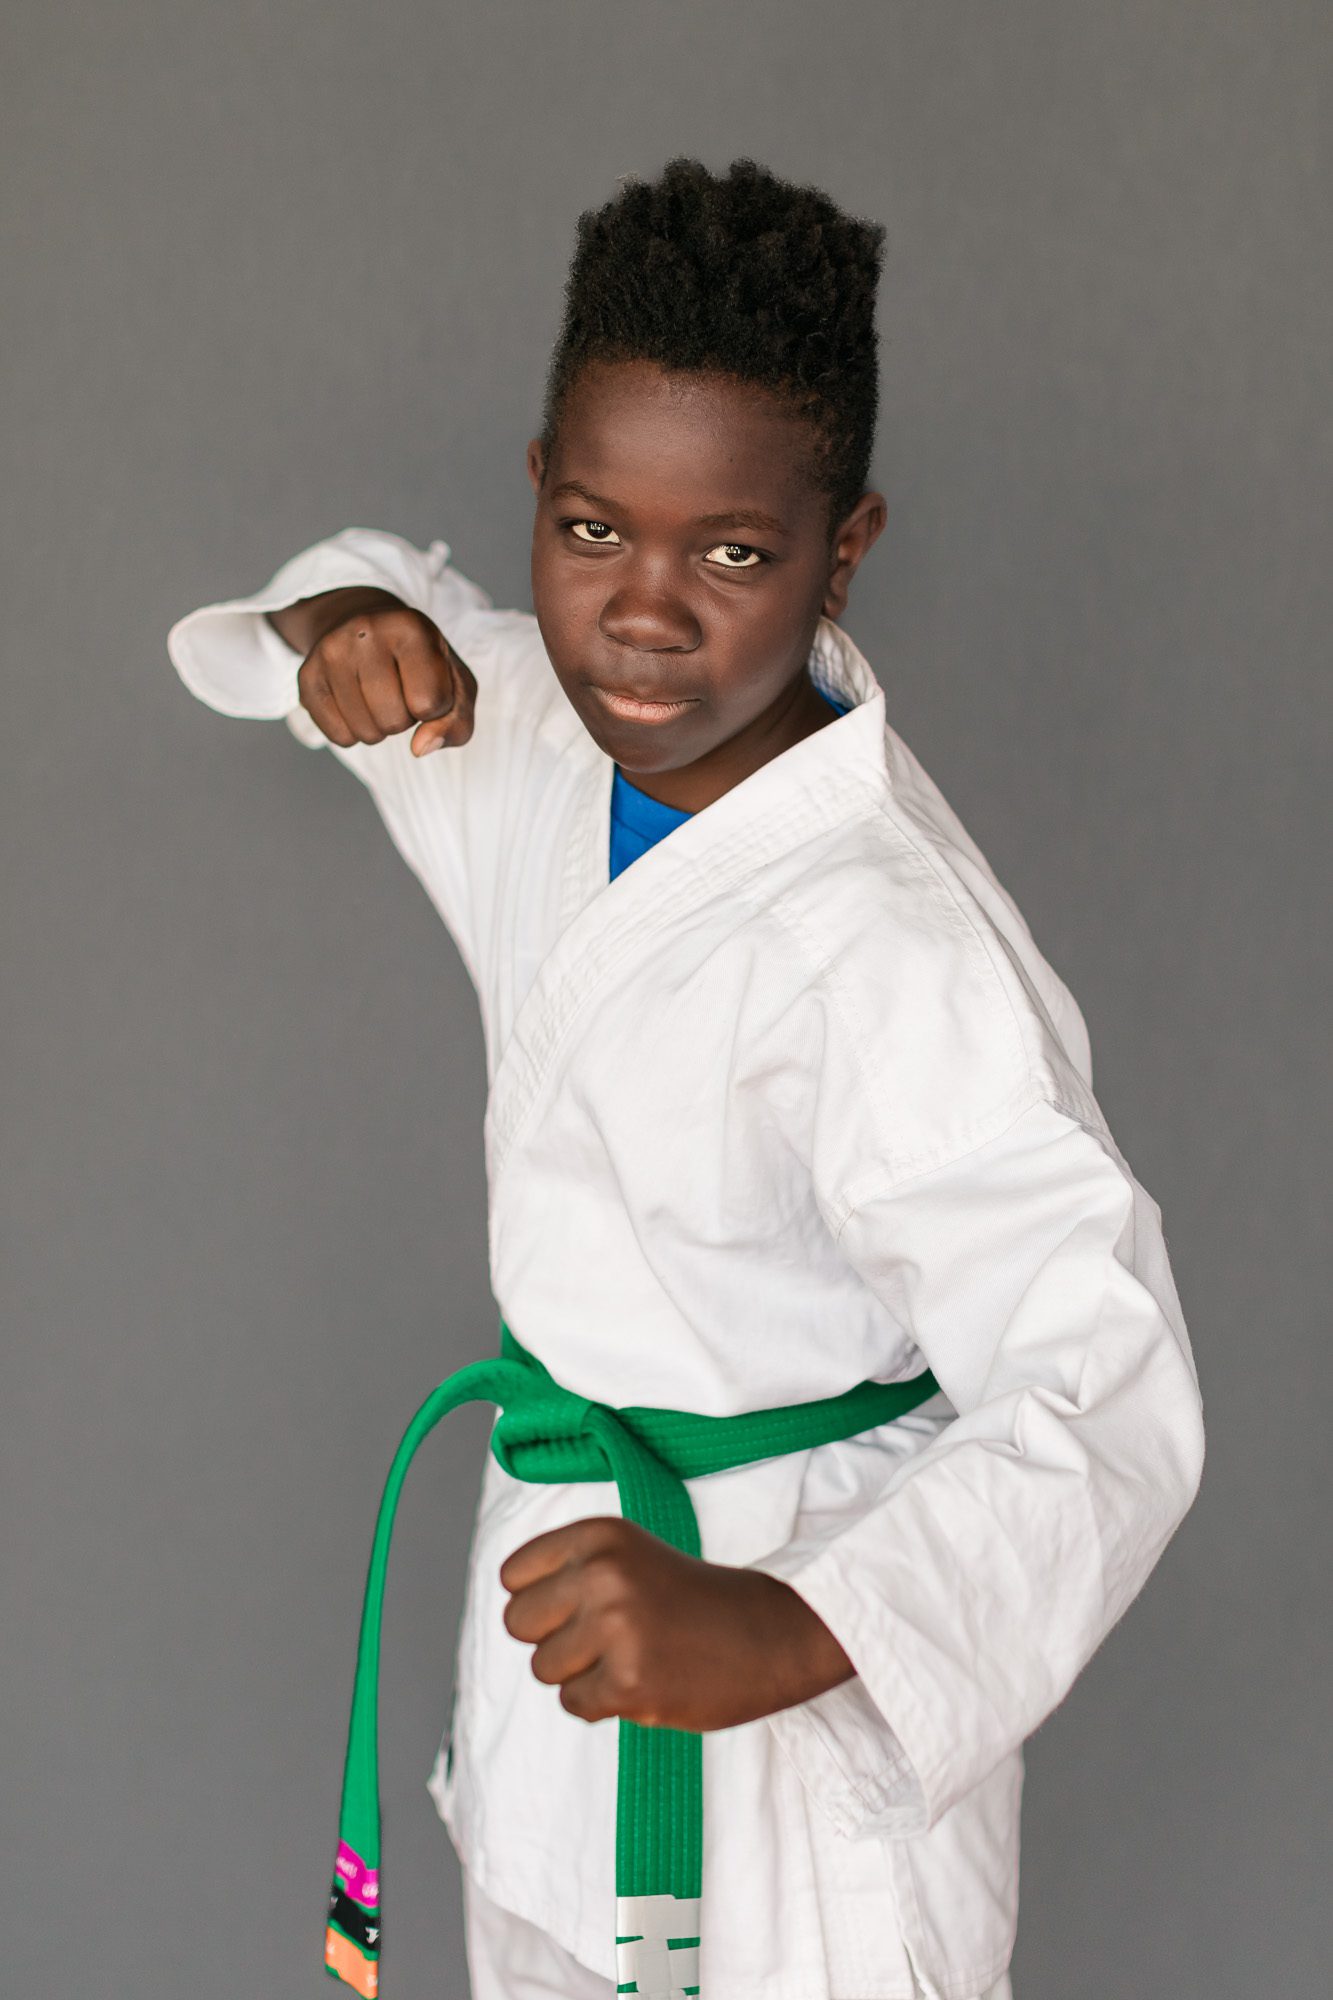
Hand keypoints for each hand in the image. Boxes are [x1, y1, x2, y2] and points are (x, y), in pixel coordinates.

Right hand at [290, 590, 476, 755]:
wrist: (364, 621)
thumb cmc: (419, 660)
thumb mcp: (455, 683)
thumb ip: (457, 722)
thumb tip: (420, 749)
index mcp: (411, 626)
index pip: (431, 704)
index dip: (435, 707)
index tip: (427, 683)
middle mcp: (366, 631)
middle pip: (395, 722)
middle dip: (405, 717)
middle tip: (399, 689)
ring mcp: (331, 652)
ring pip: (367, 733)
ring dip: (380, 727)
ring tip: (378, 695)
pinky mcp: (307, 675)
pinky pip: (339, 737)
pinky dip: (354, 732)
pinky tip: (356, 702)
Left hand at [498, 1516, 854, 1732]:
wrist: (769, 1633)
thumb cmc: (693, 1598)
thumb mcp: (630, 1554)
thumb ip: (573, 1569)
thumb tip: (513, 1605)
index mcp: (600, 1535)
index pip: (514, 1575)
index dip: (539, 1599)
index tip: (575, 1606)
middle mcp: (602, 1574)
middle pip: (518, 1622)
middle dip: (552, 1638)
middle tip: (602, 1639)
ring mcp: (616, 1628)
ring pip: (543, 1668)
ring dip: (579, 1673)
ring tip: (629, 1657)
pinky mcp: (630, 1682)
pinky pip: (574, 1704)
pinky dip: (602, 1703)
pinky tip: (643, 1681)